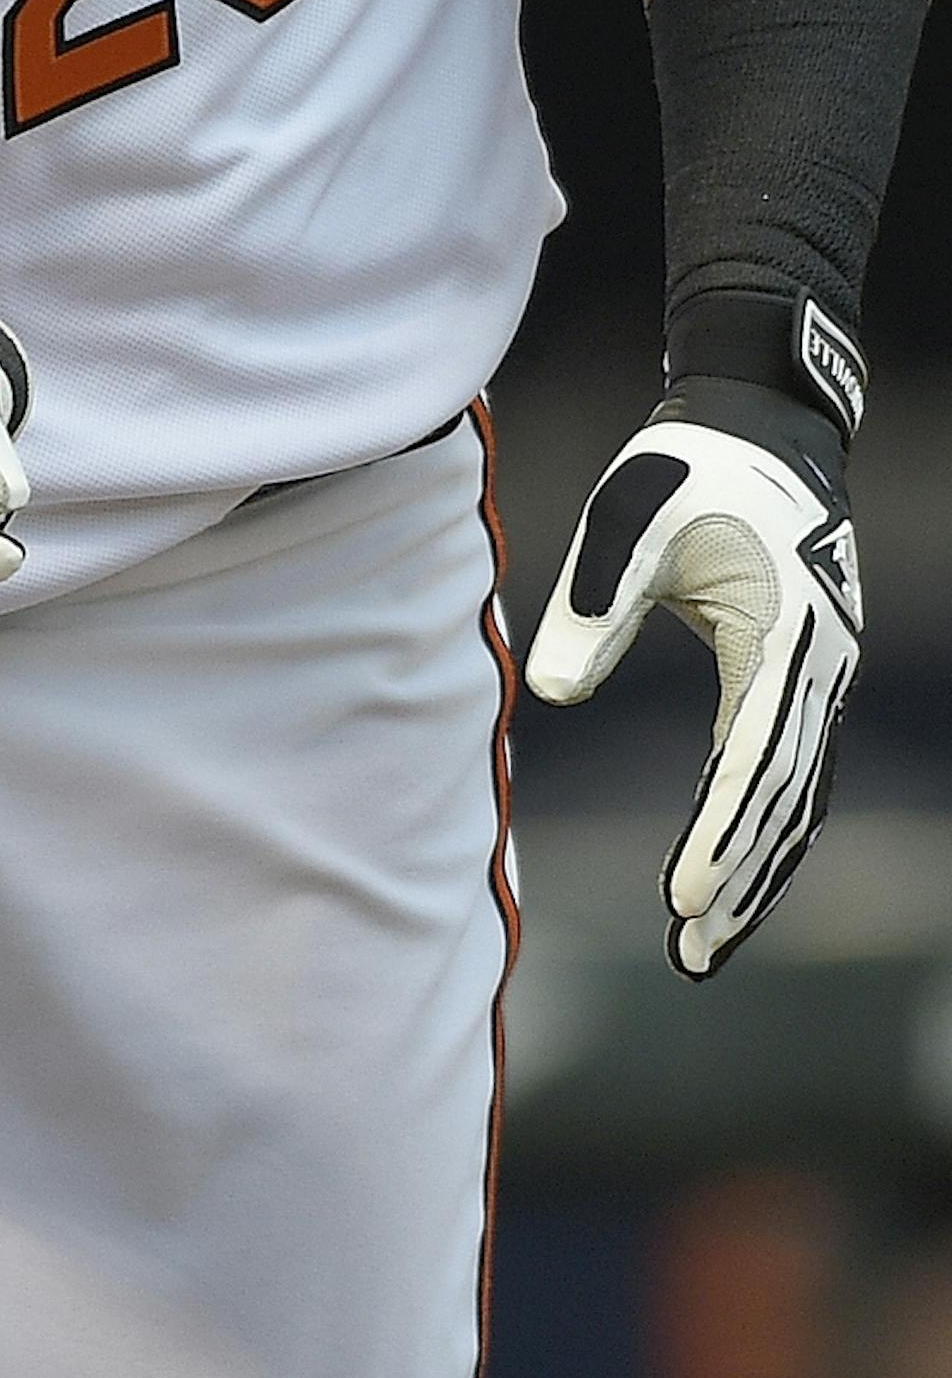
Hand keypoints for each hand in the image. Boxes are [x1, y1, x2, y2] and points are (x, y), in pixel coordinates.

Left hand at [525, 381, 860, 977]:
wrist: (760, 425)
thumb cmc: (686, 467)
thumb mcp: (627, 517)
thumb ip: (594, 602)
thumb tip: (550, 694)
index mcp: (782, 630)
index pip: (752, 755)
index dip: (720, 831)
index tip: (685, 896)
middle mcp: (822, 664)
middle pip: (786, 796)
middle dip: (741, 876)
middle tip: (691, 953)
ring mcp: (826, 673)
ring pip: (801, 795)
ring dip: (760, 867)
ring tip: (709, 943)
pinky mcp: (812, 675)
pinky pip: (797, 767)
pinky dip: (768, 826)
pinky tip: (734, 873)